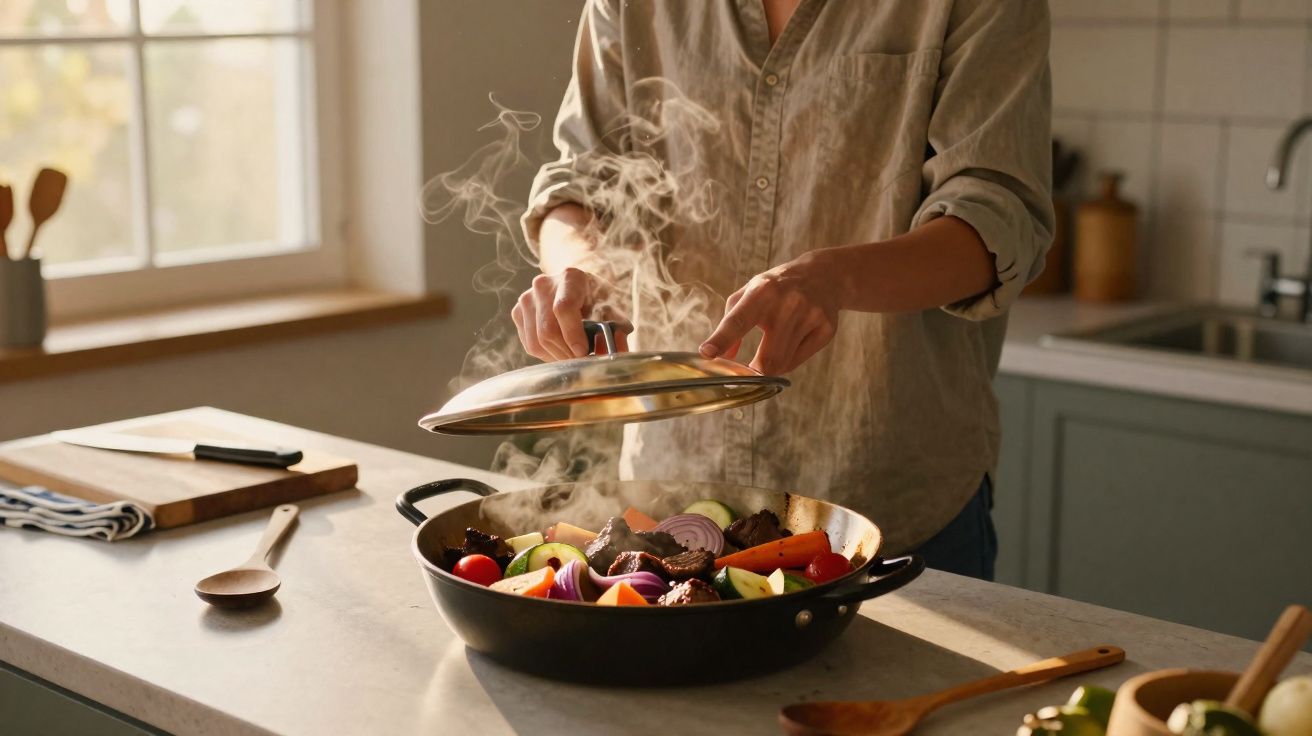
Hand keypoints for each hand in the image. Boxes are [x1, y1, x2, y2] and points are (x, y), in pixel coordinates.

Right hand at [511, 267, 628, 360]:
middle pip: (548, 330)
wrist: (580, 289)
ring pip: (536, 341)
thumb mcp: (614, 311)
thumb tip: (611, 350)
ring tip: (573, 356)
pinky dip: (546, 354)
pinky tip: (560, 349)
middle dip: (566, 352)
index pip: (563, 308)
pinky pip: (529, 344)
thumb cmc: (599, 301)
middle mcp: (544, 284)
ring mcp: (527, 297)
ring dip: (557, 356)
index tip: (583, 352)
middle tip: (582, 360)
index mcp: (571, 277)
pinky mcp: (518, 312)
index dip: (572, 335)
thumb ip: (617, 331)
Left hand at [699, 252, 840, 374]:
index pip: (738, 321)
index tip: (707, 353)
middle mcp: (788, 303)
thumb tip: (723, 356)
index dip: (721, 339)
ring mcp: (811, 316)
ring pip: (783, 363)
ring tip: (767, 353)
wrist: (824, 275)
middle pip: (767, 357)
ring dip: (769, 367)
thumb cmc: (776, 286)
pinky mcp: (826, 329)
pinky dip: (787, 361)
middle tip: (745, 374)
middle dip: (752, 373)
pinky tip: (788, 345)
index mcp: (762, 291)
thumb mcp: (749, 293)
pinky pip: (799, 360)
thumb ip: (730, 322)